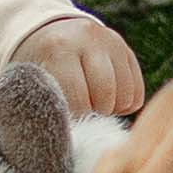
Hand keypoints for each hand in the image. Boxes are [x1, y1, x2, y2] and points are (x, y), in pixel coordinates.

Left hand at [12, 12, 144, 115]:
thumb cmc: (38, 66)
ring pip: (126, 94)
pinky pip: (137, 90)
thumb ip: (48, 103)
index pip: (78, 98)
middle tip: (83, 113)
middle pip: (106, 94)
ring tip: (94, 107)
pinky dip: (126, 103)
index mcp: (59, 48)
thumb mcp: (35, 79)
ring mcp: (112, 43)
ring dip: (112, 109)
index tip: (68, 120)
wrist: (50, 32)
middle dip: (95, 112)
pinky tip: (109, 101)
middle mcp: (90, 40)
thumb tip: (70, 140)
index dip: (75, 116)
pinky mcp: (126, 50)